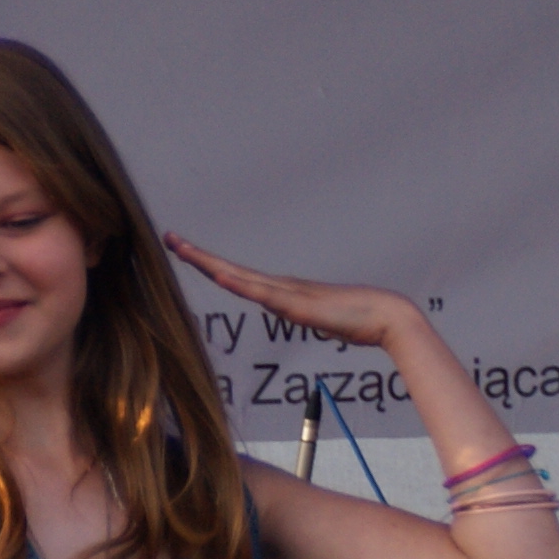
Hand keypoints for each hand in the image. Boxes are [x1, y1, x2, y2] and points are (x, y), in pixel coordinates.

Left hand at [165, 232, 419, 351]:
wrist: (389, 317)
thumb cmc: (359, 319)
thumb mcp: (320, 320)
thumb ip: (305, 315)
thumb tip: (297, 314)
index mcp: (282, 293)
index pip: (236, 277)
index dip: (209, 264)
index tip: (184, 250)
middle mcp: (281, 288)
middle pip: (230, 270)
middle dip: (197, 256)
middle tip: (168, 238)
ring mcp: (291, 295)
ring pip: (242, 278)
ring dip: (211, 265)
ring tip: (183, 250)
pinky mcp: (302, 307)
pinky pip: (266, 296)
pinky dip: (242, 286)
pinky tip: (222, 277)